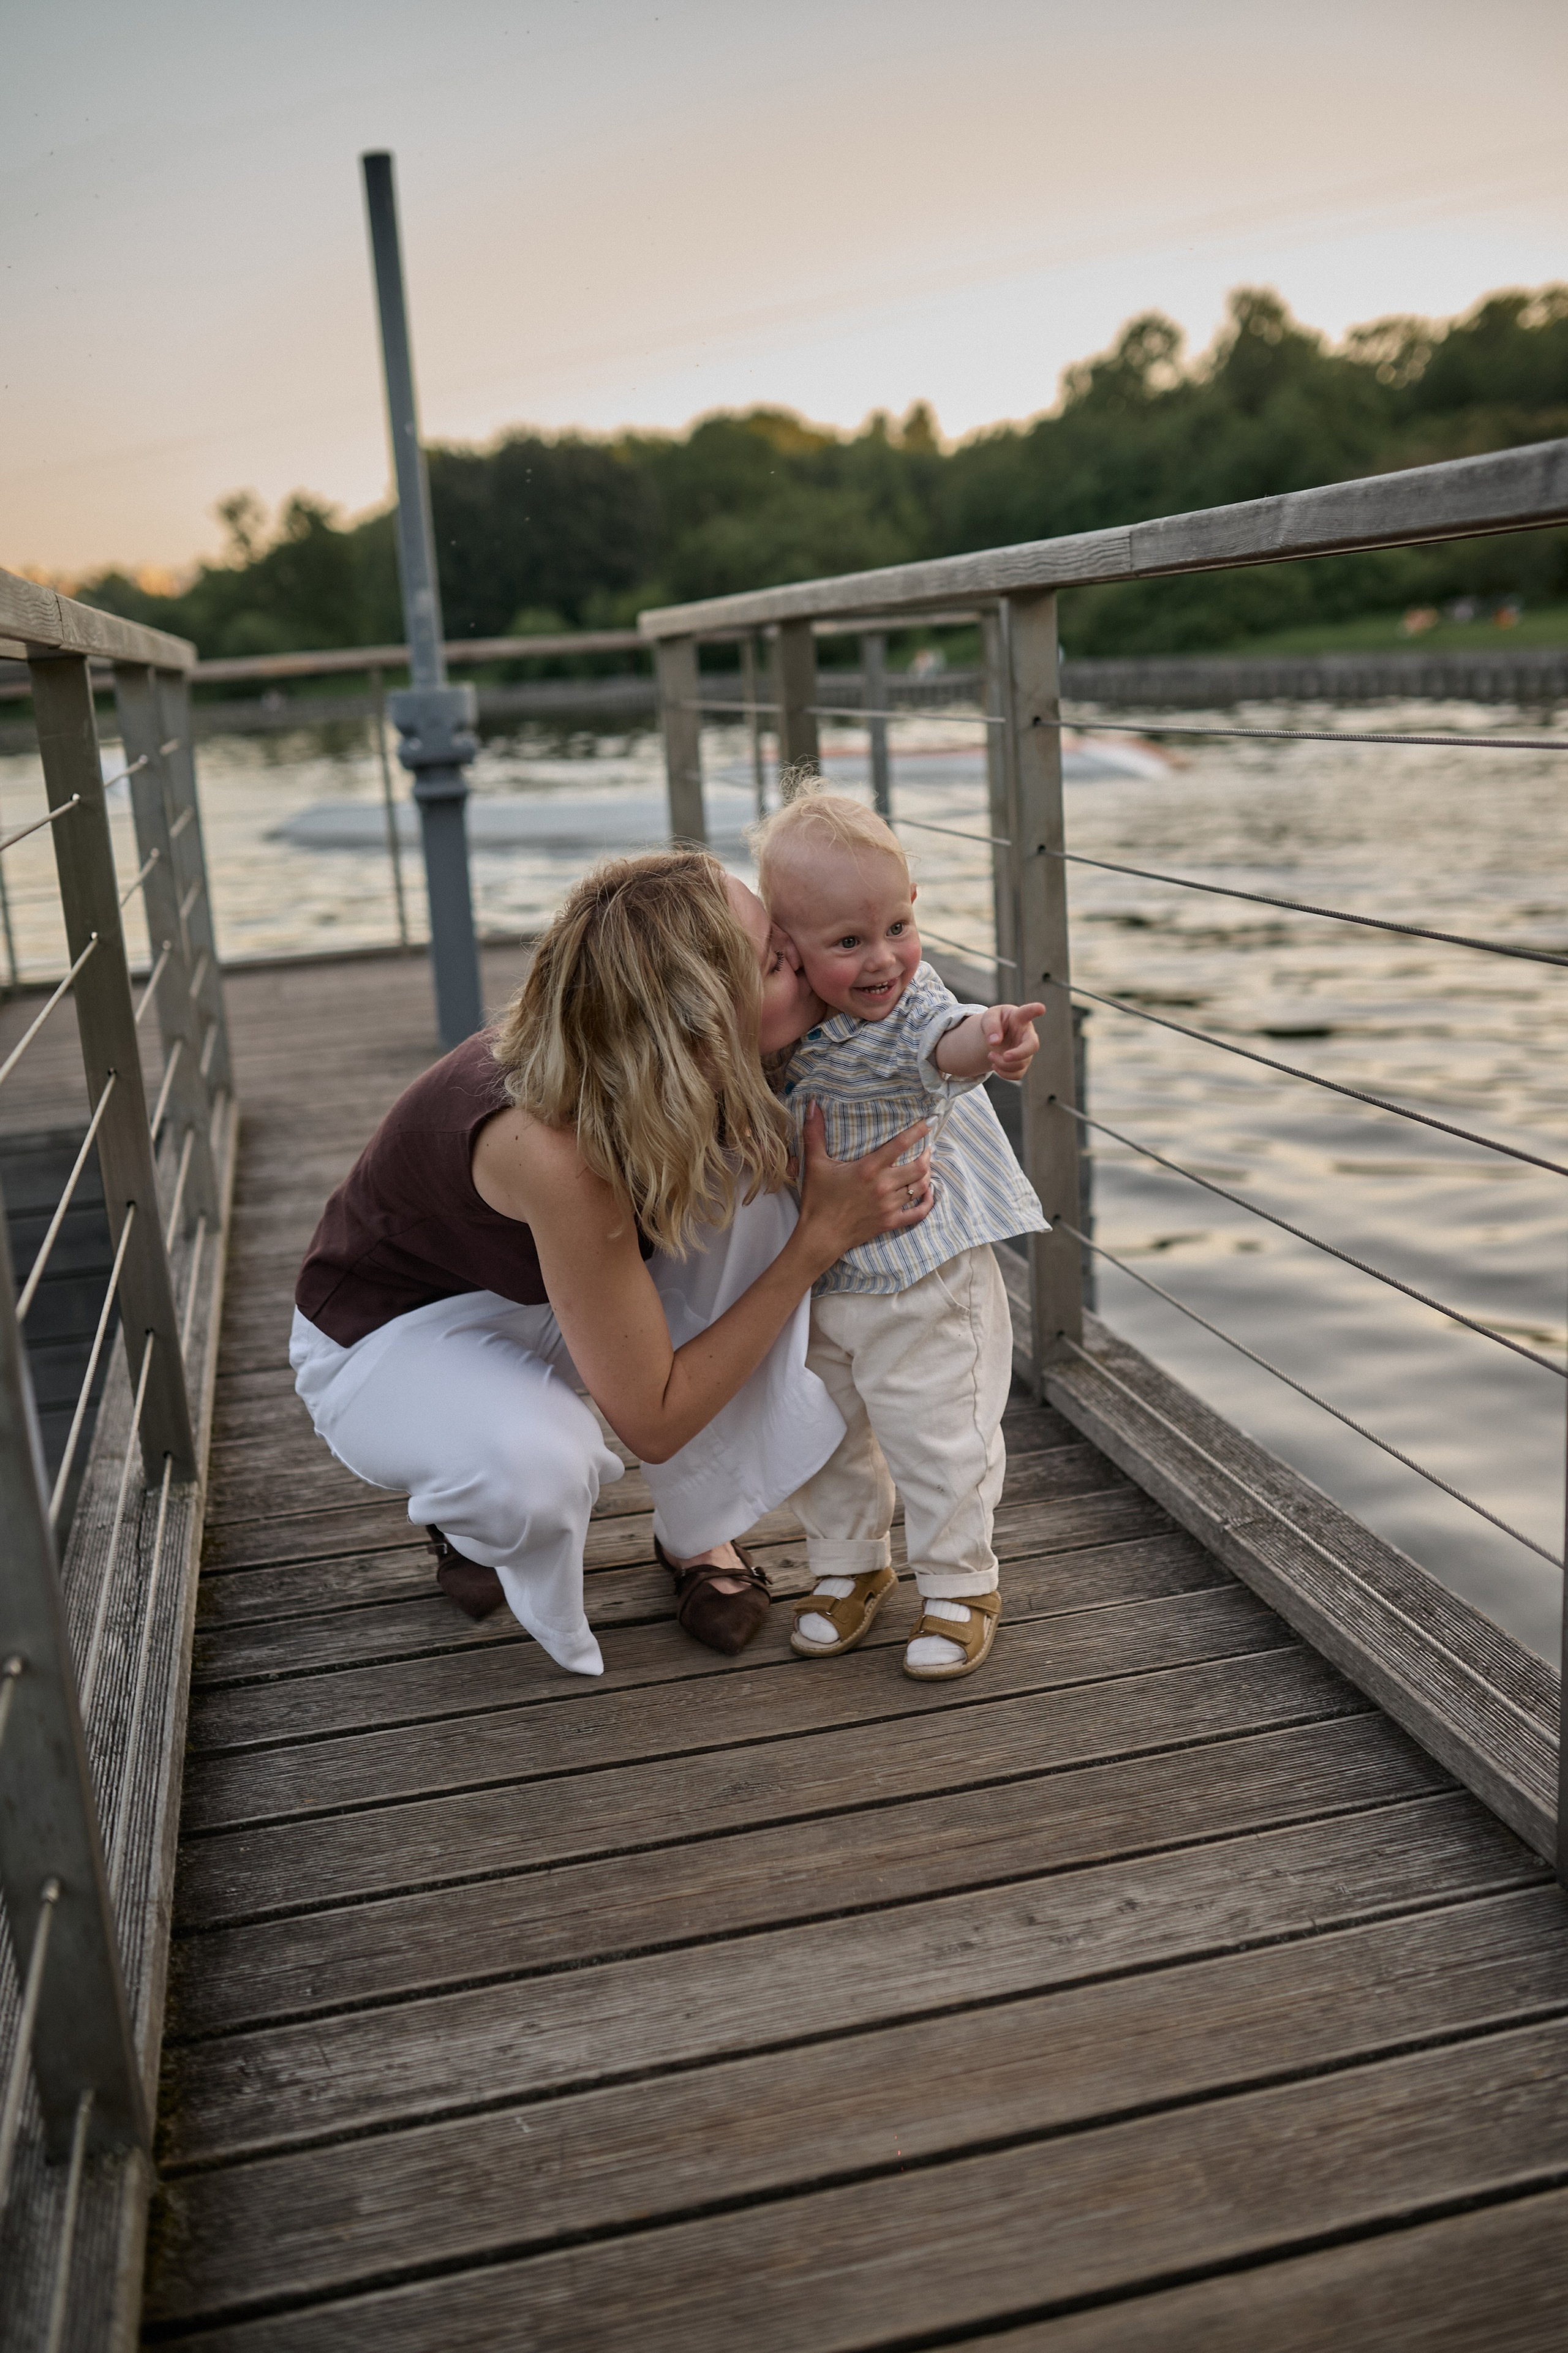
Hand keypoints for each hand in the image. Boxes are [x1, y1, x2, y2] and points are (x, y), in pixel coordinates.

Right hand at [794, 1104, 932, 1273]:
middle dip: (927, 1155)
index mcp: (868, 1169)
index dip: (917, 1132)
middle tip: (927, 1148)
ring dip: (927, 1176)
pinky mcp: (890, 1222)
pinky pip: (918, 1213)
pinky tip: (928, 1194)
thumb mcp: (814, 1164)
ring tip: (925, 1167)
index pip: (900, 1145)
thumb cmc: (817, 1199)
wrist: (820, 1236)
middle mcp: (883, 1186)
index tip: (928, 1122)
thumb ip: (814, 1133)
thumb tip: (813, 1105)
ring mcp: (889, 1206)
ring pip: (921, 1187)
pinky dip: (927, 1203)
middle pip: (919, 1167)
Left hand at [983, 1002, 1044, 1079]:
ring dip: (1002, 1063)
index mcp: (1019, 1018)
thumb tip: (994, 1042)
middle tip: (1004, 1056)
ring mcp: (1027, 1050)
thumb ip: (991, 1026)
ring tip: (990, 1055)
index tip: (1041, 1008)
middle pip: (1032, 1046)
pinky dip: (1004, 1073)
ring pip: (1021, 1063)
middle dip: (1018, 1054)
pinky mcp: (1023, 1063)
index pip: (1028, 1012)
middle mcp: (1027, 1034)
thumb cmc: (995, 1022)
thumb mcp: (988, 1018)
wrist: (996, 1035)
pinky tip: (995, 1065)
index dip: (1035, 1010)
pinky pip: (1018, 1074)